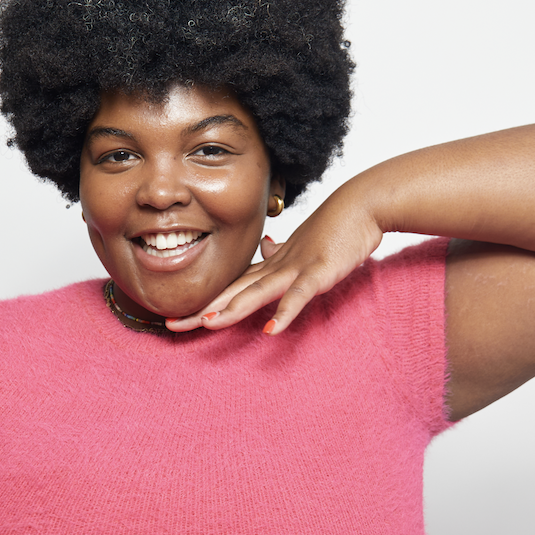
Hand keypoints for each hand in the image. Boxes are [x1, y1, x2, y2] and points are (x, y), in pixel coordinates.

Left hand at [167, 189, 383, 333]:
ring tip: (208, 325)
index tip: (180, 317)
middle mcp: (276, 268)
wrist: (362, 204)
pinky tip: (271, 331)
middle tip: (173, 326)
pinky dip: (285, 313)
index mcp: (271, 266)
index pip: (231, 288)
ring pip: (257, 293)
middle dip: (203, 311)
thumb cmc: (335, 226)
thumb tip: (266, 247)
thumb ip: (282, 252)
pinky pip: (299, 296)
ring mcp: (295, 269)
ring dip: (232, 309)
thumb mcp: (302, 243)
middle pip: (233, 293)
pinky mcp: (319, 272)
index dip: (206, 303)